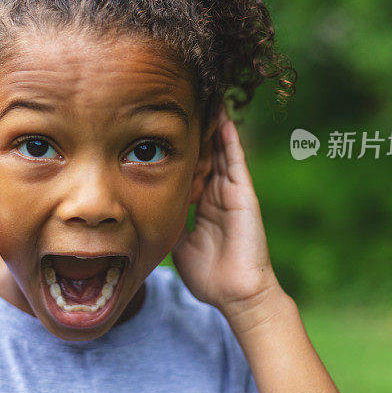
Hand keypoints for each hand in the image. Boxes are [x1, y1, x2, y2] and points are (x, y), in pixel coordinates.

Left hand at [172, 104, 280, 316]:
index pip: (191, 168)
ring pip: (221, 150)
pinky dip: (230, 138)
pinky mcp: (243, 193)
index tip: (165, 128)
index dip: (180, 149)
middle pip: (206, 152)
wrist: (236, 294)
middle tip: (184, 101)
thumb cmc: (210, 276)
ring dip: (213, 125)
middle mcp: (217, 194)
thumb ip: (170, 227)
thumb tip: (148, 218)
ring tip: (205, 97)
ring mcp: (231, 192)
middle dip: (196, 129)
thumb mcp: (180, 246)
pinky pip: (236, 160)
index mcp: (204, 205)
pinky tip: (223, 117)